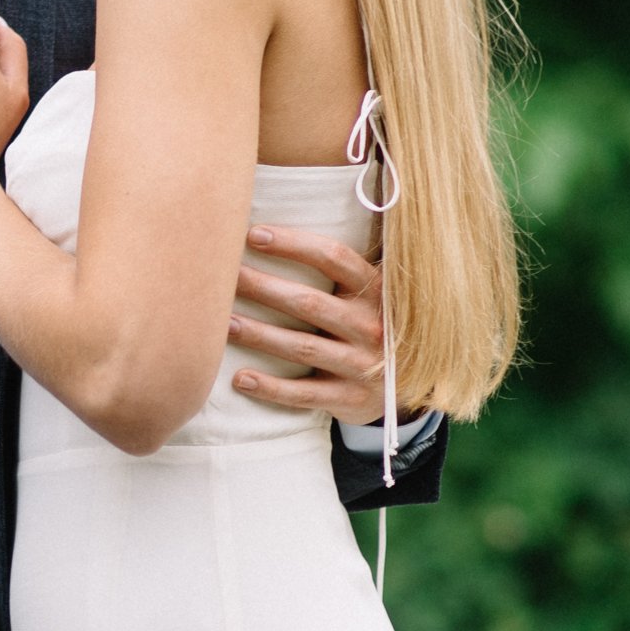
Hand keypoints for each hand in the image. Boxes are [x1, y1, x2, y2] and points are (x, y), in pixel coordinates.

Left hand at [227, 225, 391, 426]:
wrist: (406, 387)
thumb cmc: (370, 327)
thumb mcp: (369, 296)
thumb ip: (340, 269)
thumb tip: (273, 232)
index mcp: (375, 291)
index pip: (334, 258)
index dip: (294, 244)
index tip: (254, 235)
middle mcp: (372, 326)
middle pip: (309, 303)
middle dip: (262, 287)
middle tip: (225, 277)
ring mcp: (362, 364)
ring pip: (302, 347)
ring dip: (258, 335)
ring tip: (223, 324)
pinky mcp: (349, 398)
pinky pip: (304, 393)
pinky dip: (270, 387)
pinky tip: (240, 379)